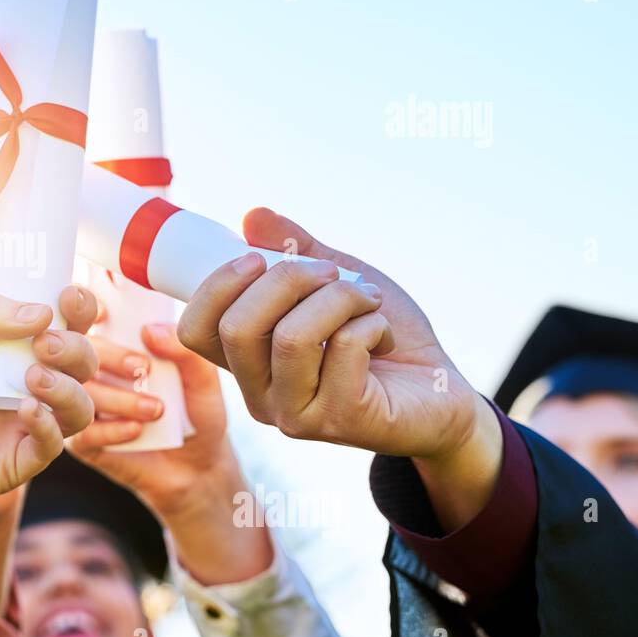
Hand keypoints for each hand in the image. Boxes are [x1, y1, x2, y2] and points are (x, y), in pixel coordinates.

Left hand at [0, 286, 99, 516]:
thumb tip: (45, 310)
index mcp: (4, 350)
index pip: (59, 326)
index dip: (76, 311)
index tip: (70, 296)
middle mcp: (20, 386)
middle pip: (80, 366)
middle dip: (76, 350)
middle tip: (46, 344)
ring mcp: (19, 426)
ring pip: (78, 407)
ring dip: (68, 388)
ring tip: (34, 377)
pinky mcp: (12, 464)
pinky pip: (52, 446)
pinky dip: (48, 426)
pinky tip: (25, 411)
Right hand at [70, 323, 273, 584]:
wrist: (200, 470)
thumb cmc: (197, 414)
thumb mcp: (203, 380)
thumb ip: (184, 351)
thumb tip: (150, 330)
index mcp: (115, 346)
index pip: (87, 319)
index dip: (84, 310)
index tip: (103, 312)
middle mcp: (92, 373)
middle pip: (76, 353)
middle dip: (107, 356)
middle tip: (141, 369)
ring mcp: (84, 407)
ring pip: (78, 393)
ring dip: (118, 398)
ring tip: (156, 410)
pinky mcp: (85, 443)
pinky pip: (82, 433)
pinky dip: (110, 430)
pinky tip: (137, 431)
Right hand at [176, 208, 500, 528]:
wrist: (441, 391)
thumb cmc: (382, 338)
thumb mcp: (333, 283)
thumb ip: (292, 253)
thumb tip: (252, 215)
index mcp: (247, 364)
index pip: (196, 330)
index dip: (217, 286)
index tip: (259, 257)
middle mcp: (260, 396)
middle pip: (238, 328)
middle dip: (288, 279)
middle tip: (330, 272)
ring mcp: (296, 415)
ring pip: (291, 337)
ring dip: (338, 297)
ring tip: (367, 298)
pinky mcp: (340, 421)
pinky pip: (343, 350)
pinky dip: (370, 323)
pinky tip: (383, 335)